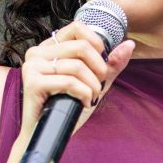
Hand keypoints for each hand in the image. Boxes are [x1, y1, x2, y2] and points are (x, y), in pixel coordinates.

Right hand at [20, 21, 135, 136]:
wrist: (48, 134)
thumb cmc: (68, 108)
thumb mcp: (93, 83)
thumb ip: (110, 64)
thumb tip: (130, 44)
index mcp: (49, 48)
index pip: (77, 28)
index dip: (96, 43)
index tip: (101, 64)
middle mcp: (37, 53)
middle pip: (81, 47)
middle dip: (99, 69)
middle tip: (99, 86)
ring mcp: (32, 67)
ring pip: (77, 66)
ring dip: (92, 86)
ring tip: (92, 97)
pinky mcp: (33, 83)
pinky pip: (69, 81)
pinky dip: (84, 94)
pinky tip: (83, 103)